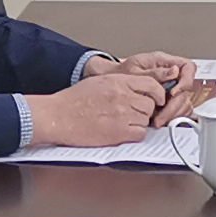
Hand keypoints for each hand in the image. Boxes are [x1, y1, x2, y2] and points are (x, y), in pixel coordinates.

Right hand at [28, 68, 172, 148]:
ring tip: (123, 123)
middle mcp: (123, 96)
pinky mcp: (119, 132)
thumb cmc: (72, 100)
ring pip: (146, 120)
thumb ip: (120, 84)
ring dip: (139, 123)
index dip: (158, 93)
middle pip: (150, 104)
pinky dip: (134, 135)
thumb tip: (137, 90)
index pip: (151, 84)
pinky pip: (140, 134)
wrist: (57, 115)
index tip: (157, 99)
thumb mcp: (99, 82)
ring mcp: (122, 114)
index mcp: (118, 81)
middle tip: (134, 114)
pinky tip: (122, 132)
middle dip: (146, 110)